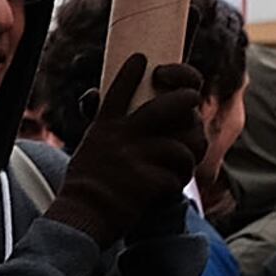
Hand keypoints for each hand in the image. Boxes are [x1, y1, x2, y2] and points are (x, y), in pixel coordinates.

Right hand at [42, 54, 210, 244]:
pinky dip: (180, 179)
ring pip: (183, 142)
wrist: (84, 215)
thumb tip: (94, 96)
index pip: (119, 90)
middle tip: (191, 100)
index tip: (143, 60)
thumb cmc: (88, 181)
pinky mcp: (149, 181)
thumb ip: (102, 121)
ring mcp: (137, 158)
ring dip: (189, 151)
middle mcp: (123, 137)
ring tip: (183, 158)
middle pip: (168, 106)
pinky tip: (172, 183)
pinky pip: (180, 173)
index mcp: (106, 126)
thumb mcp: (90, 145)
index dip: (132, 72)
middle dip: (188, 99)